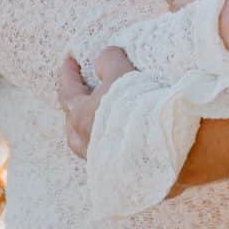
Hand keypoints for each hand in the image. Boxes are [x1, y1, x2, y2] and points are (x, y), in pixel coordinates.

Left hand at [59, 44, 134, 159]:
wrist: (160, 145)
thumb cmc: (136, 107)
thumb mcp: (121, 73)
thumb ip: (109, 61)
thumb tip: (104, 59)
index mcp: (79, 116)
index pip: (68, 90)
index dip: (68, 73)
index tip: (68, 61)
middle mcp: (85, 140)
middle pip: (73, 120)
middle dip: (77, 104)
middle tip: (83, 92)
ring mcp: (99, 158)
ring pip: (88, 140)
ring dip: (93, 126)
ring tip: (103, 119)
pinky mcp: (117, 169)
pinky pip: (107, 152)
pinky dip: (111, 140)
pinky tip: (123, 137)